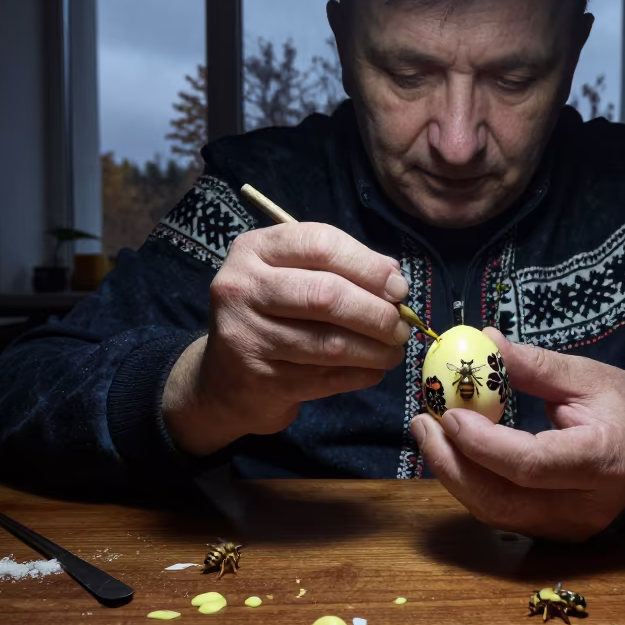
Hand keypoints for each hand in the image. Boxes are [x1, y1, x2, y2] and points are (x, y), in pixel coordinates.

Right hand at [164, 222, 410, 454]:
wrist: (224, 379)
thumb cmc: (271, 315)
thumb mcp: (292, 277)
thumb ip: (338, 268)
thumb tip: (393, 275)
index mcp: (254, 250)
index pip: (320, 245)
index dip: (369, 266)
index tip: (398, 288)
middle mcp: (243, 288)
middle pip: (327, 295)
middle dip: (376, 313)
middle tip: (401, 326)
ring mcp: (247, 336)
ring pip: (329, 343)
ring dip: (374, 349)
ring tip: (393, 351)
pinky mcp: (260, 380)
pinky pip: (325, 378)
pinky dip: (359, 375)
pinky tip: (373, 371)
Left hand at [410, 328, 624, 540]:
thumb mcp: (587, 375)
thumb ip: (533, 365)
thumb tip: (482, 340)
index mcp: (603, 459)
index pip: (531, 464)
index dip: (483, 444)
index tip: (448, 413)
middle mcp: (588, 506)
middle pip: (503, 501)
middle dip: (452, 464)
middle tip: (422, 423)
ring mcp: (572, 528)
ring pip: (496, 514)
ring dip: (454, 475)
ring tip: (429, 433)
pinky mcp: (557, 535)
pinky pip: (503, 514)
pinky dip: (472, 484)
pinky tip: (455, 453)